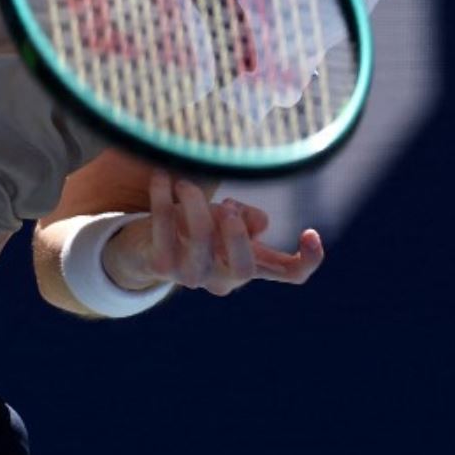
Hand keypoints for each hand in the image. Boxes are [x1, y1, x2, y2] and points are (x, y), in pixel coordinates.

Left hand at [102, 170, 324, 297]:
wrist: (144, 248)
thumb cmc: (196, 226)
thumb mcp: (226, 218)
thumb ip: (246, 218)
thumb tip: (259, 224)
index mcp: (250, 264)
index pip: (289, 274)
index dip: (307, 261)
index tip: (310, 232)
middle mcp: (224, 277)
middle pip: (244, 268)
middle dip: (238, 235)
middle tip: (227, 205)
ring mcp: (192, 276)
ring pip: (201, 242)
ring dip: (196, 205)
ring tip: (185, 183)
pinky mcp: (161, 265)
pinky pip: (164, 227)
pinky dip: (162, 197)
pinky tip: (161, 177)